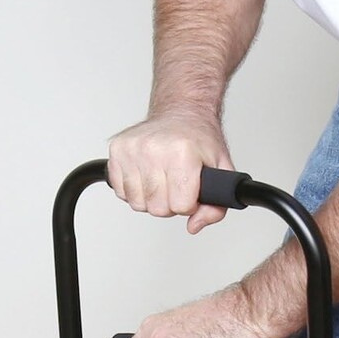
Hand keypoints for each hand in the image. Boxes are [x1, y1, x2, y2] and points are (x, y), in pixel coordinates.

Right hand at [107, 110, 232, 233]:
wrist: (182, 113)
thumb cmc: (200, 141)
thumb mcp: (221, 172)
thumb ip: (216, 207)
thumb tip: (194, 225)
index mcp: (182, 153)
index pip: (181, 206)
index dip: (190, 205)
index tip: (192, 191)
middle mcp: (153, 148)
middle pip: (158, 208)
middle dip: (171, 204)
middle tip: (177, 185)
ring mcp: (132, 148)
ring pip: (138, 203)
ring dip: (152, 199)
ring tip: (162, 180)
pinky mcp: (117, 149)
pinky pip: (121, 192)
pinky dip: (135, 190)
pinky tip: (147, 176)